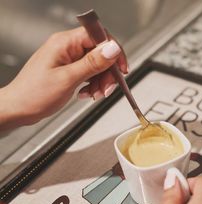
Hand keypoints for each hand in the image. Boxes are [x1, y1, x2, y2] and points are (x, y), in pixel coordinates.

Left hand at [0, 27, 126, 129]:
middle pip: (101, 53)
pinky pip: (90, 73)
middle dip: (108, 73)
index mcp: (65, 43)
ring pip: (98, 65)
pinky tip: (86, 94)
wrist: (19, 109)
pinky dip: (93, 85)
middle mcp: (68, 47)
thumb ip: (93, 63)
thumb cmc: (34, 94)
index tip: (121, 68)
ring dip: (101, 82)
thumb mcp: (68, 78)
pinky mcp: (69, 69)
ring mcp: (68, 58)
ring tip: (95, 94)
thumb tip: (112, 49)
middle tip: (107, 89)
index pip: (99, 36)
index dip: (114, 51)